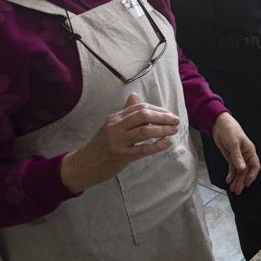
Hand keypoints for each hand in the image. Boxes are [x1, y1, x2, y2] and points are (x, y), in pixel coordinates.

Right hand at [60, 93, 179, 192]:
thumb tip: (135, 96)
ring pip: (144, 131)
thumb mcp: (111, 126)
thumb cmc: (101, 145)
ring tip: (174, 131)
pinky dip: (158, 146)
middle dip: (163, 117)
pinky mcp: (121, 156)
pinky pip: (143, 149)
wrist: (84, 164)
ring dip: (163, 130)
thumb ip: (125, 113)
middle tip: (176, 120)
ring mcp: (118, 141)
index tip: (169, 114)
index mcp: (115, 118)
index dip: (158, 110)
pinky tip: (167, 143)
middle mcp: (116, 126)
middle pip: (143, 115)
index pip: (140, 107)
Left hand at [211, 112, 259, 194]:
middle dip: (242, 181)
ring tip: (233, 189)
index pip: (255, 166)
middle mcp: (245, 155)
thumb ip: (237, 157)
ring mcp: (238, 157)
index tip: (247, 183)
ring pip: (239, 172)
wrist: (219, 124)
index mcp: (250, 151)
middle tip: (238, 190)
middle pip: (246, 171)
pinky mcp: (231, 157)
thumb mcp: (234, 143)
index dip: (252, 175)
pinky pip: (233, 169)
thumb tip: (242, 169)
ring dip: (237, 180)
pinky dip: (231, 175)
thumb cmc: (230, 130)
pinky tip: (228, 181)